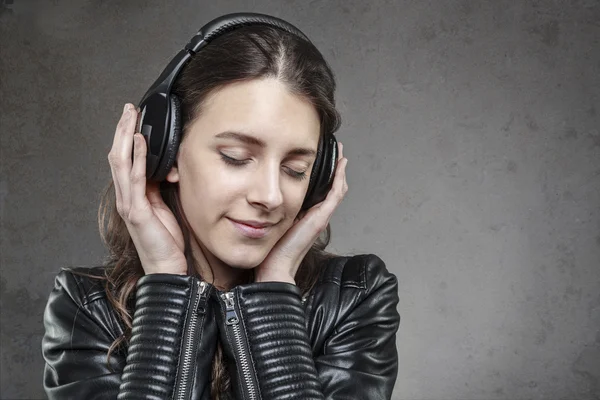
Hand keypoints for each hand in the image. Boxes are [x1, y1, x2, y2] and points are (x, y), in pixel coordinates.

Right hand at [107, 103, 187, 274]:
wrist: (167, 268)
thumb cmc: (166, 241)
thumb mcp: (164, 208)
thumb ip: (159, 189)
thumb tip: (165, 169)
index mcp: (133, 196)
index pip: (125, 160)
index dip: (126, 138)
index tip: (133, 119)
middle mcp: (126, 197)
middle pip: (117, 156)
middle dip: (122, 130)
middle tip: (129, 109)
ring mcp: (129, 204)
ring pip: (120, 163)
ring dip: (125, 137)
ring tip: (130, 117)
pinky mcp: (136, 212)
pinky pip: (135, 179)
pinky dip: (136, 158)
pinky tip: (139, 142)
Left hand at [254, 141, 348, 283]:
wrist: (275, 267)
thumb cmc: (272, 249)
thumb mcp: (274, 222)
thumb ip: (276, 209)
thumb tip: (266, 195)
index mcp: (306, 215)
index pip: (321, 191)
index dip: (326, 174)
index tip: (324, 157)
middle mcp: (316, 215)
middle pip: (333, 188)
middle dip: (336, 168)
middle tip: (337, 150)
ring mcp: (320, 217)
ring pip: (337, 190)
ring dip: (340, 171)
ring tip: (341, 154)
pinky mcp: (319, 219)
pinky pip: (334, 196)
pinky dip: (339, 180)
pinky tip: (340, 167)